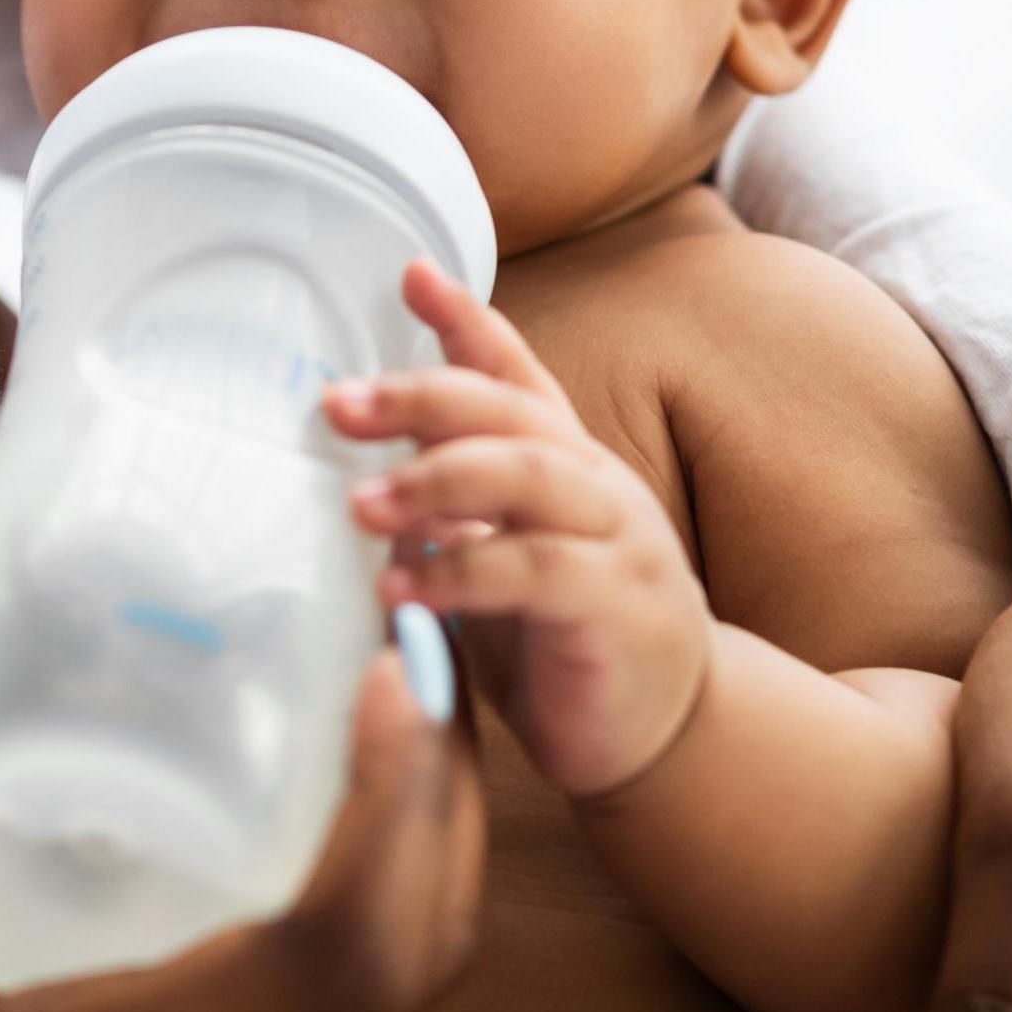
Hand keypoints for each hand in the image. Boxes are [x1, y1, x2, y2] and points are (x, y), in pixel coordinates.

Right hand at [0, 534, 486, 1011]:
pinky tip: (301, 771)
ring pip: (384, 980)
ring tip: (371, 675)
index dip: (392, 806)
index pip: (331, 959)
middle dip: (436, 795)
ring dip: (412, 830)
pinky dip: (362, 874)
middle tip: (405, 633)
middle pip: (403, 962)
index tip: (391, 660)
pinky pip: (330, 988)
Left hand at [326, 260, 711, 800]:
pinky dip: (460, 573)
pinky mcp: (615, 605)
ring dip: (432, 483)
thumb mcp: (506, 555)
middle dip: (418, 397)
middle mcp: (596, 483)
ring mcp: (616, 539)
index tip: (410, 274)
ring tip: (360, 506)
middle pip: (507, 412)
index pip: (516, 373)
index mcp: (567, 462)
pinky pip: (533, 569)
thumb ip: (460, 506)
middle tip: (339, 405)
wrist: (673, 736)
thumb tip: (371, 461)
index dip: (466, 320)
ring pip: (523, 476)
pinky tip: (402, 589)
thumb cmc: (567, 639)